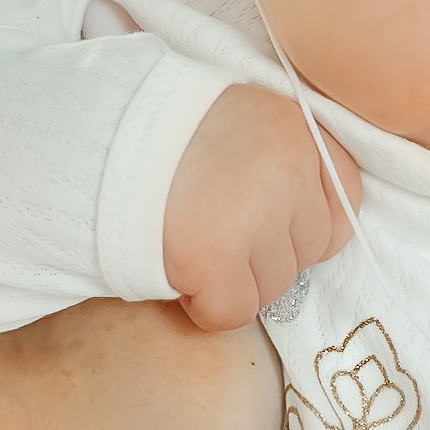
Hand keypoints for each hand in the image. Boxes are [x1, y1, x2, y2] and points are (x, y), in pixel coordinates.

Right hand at [163, 84, 363, 332]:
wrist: (87, 134)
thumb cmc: (163, 132)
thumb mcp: (240, 117)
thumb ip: (282, 159)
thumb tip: (306, 229)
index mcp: (298, 126)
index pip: (342, 204)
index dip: (298, 224)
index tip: (259, 219)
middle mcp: (287, 167)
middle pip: (307, 252)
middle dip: (263, 254)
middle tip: (211, 228)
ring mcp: (253, 214)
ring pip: (274, 287)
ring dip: (234, 280)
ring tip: (189, 242)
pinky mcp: (213, 257)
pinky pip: (234, 312)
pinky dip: (206, 305)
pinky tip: (178, 272)